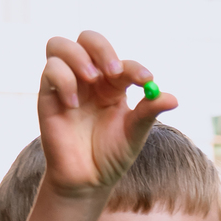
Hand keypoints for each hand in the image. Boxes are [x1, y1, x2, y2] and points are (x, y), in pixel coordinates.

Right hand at [39, 31, 175, 197]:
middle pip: (87, 38)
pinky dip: (63, 80)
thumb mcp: (134, 134)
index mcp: (112, 84)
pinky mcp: (48, 96)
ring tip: (91, 79)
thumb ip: (148, 112)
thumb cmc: (111, 156)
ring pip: (59, 45)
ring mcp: (67, 85)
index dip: (134, 68)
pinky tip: (74, 104)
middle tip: (113, 72)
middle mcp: (88, 79)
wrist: (87, 181)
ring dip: (78, 56)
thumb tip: (173, 98)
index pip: (122, 63)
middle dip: (102, 49)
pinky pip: (50, 70)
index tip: (146, 81)